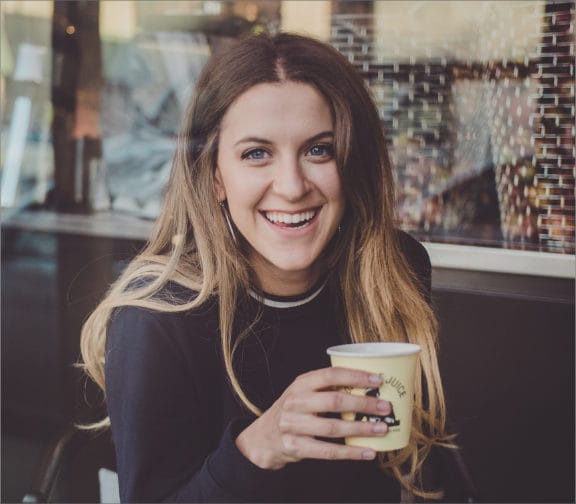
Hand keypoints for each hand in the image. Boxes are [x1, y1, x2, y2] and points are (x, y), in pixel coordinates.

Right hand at [235, 367, 390, 469]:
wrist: (263, 437)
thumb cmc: (293, 411)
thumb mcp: (303, 392)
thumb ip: (327, 387)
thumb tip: (368, 386)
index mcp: (301, 383)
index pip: (330, 375)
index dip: (355, 376)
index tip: (378, 380)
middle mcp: (296, 402)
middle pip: (334, 401)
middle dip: (363, 404)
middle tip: (385, 407)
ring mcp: (294, 425)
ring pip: (333, 428)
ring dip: (361, 429)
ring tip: (381, 429)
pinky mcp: (296, 447)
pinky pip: (328, 451)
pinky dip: (351, 453)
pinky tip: (368, 452)